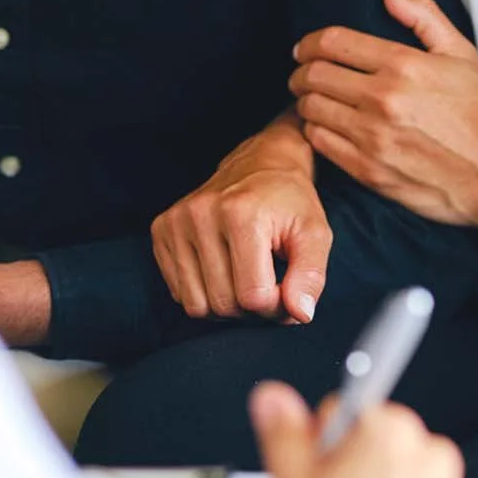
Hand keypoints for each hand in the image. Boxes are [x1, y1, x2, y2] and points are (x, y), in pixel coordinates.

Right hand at [152, 120, 331, 322]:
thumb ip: (311, 276)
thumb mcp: (315, 234)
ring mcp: (177, 220)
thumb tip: (300, 314)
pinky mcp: (161, 228)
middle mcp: (202, 213)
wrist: (260, 162)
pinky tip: (220, 267)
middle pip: (224, 304)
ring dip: (224, 303)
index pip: (254, 296)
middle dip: (250, 307)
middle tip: (265, 281)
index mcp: (242, 213)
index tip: (285, 287)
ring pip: (196, 305)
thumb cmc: (289, 203)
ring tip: (242, 277)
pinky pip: (178, 292)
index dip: (276, 305)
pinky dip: (202, 291)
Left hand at [291, 0, 477, 226]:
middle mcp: (381, 99)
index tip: (305, 49)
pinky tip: (324, 125)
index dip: (308, 43)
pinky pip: (318, 141)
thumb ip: (423, 16)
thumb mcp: (461, 54)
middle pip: (313, 75)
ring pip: (309, 108)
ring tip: (312, 99)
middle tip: (303, 74)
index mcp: (402, 65)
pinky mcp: (366, 169)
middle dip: (300, 71)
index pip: (332, 42)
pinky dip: (313, 129)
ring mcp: (371, 136)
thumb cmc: (477, 114)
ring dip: (304, 100)